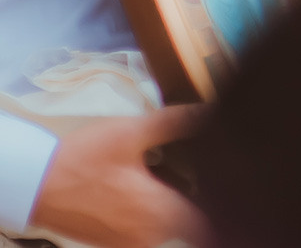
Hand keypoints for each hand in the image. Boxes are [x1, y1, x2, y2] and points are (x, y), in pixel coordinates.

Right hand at [30, 106, 207, 247]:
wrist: (34, 185)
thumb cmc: (80, 162)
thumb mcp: (132, 132)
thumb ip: (178, 122)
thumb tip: (212, 111)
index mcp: (160, 213)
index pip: (209, 219)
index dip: (220, 196)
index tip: (219, 174)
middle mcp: (149, 236)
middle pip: (191, 218)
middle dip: (195, 193)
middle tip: (190, 164)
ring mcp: (130, 243)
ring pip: (168, 224)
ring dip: (172, 201)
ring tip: (164, 171)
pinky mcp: (114, 242)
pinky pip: (146, 228)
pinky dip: (150, 210)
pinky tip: (143, 184)